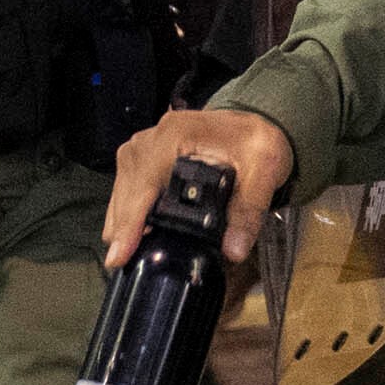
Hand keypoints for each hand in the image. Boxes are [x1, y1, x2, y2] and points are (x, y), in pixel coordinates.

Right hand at [106, 107, 297, 266]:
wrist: (254, 123)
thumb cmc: (256, 140)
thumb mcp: (264, 171)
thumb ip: (250, 210)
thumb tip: (234, 249)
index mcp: (177, 135)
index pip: (144, 182)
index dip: (131, 219)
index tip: (122, 250)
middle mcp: (154, 138)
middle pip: (126, 188)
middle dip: (120, 227)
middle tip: (120, 261)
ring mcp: (146, 145)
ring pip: (121, 188)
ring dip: (120, 220)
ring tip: (123, 253)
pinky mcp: (147, 155)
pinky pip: (127, 184)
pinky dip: (127, 209)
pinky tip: (131, 232)